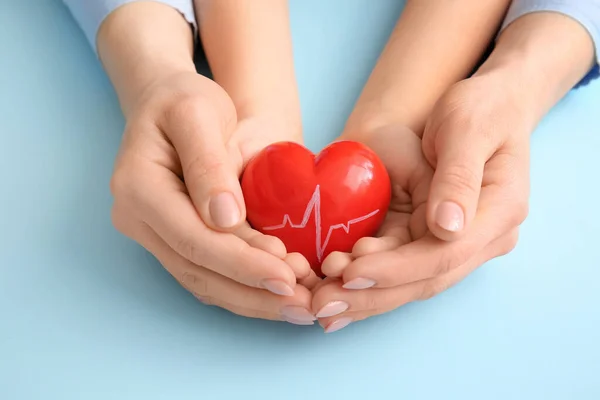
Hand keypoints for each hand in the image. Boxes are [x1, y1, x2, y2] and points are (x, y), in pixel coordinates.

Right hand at [110, 71, 317, 324]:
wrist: (167, 100)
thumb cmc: (184, 98)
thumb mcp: (198, 112)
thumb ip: (208, 163)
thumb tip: (225, 219)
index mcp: (138, 188)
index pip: (194, 239)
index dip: (242, 263)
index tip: (288, 275)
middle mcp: (136, 219)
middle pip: (198, 270)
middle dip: (253, 291)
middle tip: (303, 304)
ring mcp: (151, 234)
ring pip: (202, 281)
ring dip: (251, 298)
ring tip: (297, 305)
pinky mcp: (171, 239)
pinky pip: (206, 273)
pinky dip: (242, 287)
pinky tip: (276, 292)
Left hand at [313, 74, 528, 331]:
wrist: (486, 107)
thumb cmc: (480, 108)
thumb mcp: (469, 127)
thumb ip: (459, 176)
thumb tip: (447, 229)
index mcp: (499, 212)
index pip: (444, 254)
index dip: (396, 268)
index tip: (351, 272)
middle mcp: (483, 239)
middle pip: (425, 280)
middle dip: (372, 295)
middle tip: (322, 304)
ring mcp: (460, 243)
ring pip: (411, 283)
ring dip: (366, 298)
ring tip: (320, 306)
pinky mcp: (435, 240)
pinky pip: (402, 269)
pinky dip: (369, 284)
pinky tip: (337, 294)